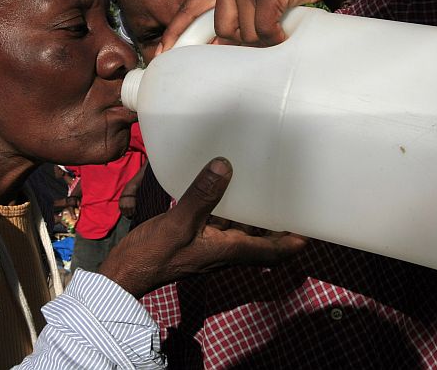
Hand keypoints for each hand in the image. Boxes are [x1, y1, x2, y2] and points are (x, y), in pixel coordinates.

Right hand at [99, 157, 308, 297]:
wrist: (125, 272)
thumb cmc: (153, 254)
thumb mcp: (179, 222)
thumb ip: (202, 195)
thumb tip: (225, 165)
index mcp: (228, 251)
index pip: (271, 252)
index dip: (293, 242)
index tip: (311, 227)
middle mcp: (224, 251)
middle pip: (261, 241)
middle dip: (278, 225)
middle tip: (291, 199)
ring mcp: (209, 246)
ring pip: (242, 231)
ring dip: (255, 216)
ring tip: (266, 189)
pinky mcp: (194, 239)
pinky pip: (220, 224)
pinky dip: (230, 211)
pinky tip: (226, 191)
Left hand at [160, 0, 341, 50]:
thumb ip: (234, 11)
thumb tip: (217, 47)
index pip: (189, 8)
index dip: (175, 34)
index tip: (161, 56)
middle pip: (223, 30)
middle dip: (245, 40)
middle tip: (267, 31)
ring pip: (245, 34)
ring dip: (265, 38)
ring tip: (280, 22)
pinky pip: (264, 30)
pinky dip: (277, 36)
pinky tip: (286, 29)